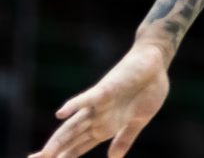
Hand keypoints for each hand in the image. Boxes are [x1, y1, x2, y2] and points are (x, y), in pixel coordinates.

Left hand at [29, 43, 169, 157]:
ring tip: (43, 154)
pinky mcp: (106, 89)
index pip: (79, 147)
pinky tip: (61, 112)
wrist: (157, 60)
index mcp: (107, 127)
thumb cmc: (150, 87)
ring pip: (75, 125)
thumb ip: (125, 138)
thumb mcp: (140, 120)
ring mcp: (101, 104)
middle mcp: (99, 117)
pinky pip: (88, 98)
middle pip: (71, 139)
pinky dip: (75, 104)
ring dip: (59, 139)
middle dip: (53, 152)